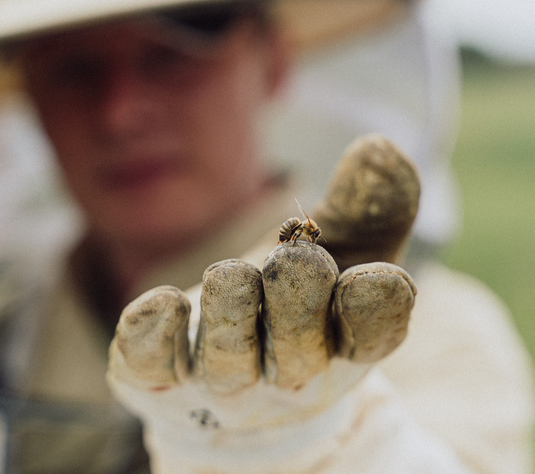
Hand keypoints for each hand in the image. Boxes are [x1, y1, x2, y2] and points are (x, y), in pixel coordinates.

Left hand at [107, 135, 436, 472]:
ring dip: (233, 313)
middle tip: (298, 258)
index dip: (377, 308)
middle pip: (301, 351)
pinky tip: (166, 300)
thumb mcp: (345, 253)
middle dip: (299, 300)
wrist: (240, 387)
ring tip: (233, 272)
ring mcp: (226, 384)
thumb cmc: (305, 304)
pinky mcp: (164, 380)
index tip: (379, 275)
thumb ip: (368, 203)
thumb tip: (379, 147)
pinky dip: (158, 334)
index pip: (372, 335)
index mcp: (346, 344)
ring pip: (231, 362)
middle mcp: (291, 375)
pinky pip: (155, 364)